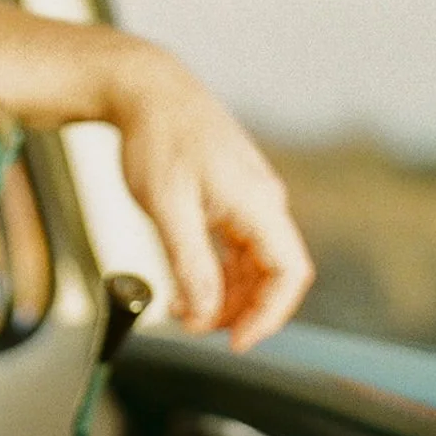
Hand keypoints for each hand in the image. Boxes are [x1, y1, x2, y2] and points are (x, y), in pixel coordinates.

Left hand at [111, 41, 313, 349]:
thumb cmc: (157, 140)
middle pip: (272, 277)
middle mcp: (263, 204)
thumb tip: (206, 315)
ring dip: (222, 298)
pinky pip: (234, 251)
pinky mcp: (230, 201)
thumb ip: (191, 265)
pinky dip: (213, 276)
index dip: (269, 316)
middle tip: (194, 329)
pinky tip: (183, 288)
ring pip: (251, 268)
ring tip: (180, 311)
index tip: (235, 343)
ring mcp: (248, 202)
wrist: (147, 92)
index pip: (289, 274)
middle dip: (239, 311)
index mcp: (259, 204)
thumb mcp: (167, 211)